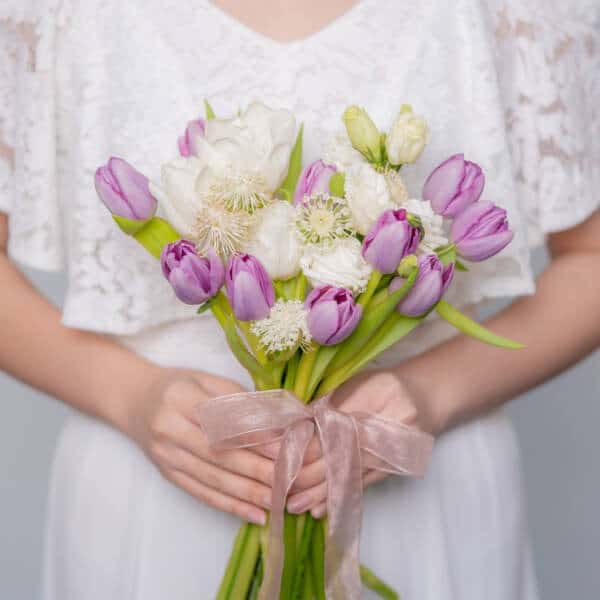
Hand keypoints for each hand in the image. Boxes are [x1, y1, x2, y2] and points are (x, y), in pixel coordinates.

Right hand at [126, 368, 274, 524]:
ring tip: (278, 500)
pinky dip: (230, 506)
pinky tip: (254, 514)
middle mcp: (170, 429)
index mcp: (182, 398)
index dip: (253, 436)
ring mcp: (166, 456)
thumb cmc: (178, 386)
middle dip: (256, 469)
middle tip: (287, 478)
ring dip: (247, 493)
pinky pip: (201, 493)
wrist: (133, 400)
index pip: (222, 421)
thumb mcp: (205, 380)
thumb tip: (277, 422)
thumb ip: (238, 399)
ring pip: (212, 479)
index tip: (282, 447)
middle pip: (219, 454)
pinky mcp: (168, 475)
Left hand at [286, 370, 428, 518]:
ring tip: (295, 505)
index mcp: (382, 396)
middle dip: (310, 473)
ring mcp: (396, 450)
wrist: (425, 399)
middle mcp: (393, 426)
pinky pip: (364, 485)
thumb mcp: (357, 383)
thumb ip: (329, 403)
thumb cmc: (385, 386)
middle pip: (345, 455)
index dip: (307, 443)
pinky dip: (341, 497)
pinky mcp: (394, 468)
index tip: (279, 454)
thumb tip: (294, 424)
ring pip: (353, 474)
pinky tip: (321, 509)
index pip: (338, 427)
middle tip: (281, 485)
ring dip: (322, 492)